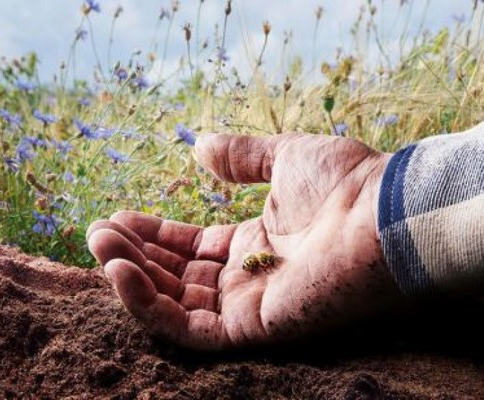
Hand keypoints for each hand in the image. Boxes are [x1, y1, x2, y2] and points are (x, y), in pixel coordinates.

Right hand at [87, 133, 400, 349]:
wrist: (387, 213)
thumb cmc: (348, 183)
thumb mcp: (285, 156)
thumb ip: (242, 156)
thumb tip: (199, 146)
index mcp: (258, 242)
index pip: (193, 247)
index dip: (154, 235)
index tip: (116, 218)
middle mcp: (251, 277)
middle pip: (178, 275)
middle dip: (136, 255)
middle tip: (96, 233)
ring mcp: (251, 305)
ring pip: (177, 303)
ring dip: (133, 278)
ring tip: (99, 247)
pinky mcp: (253, 328)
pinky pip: (190, 329)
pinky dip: (151, 306)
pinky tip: (120, 273)